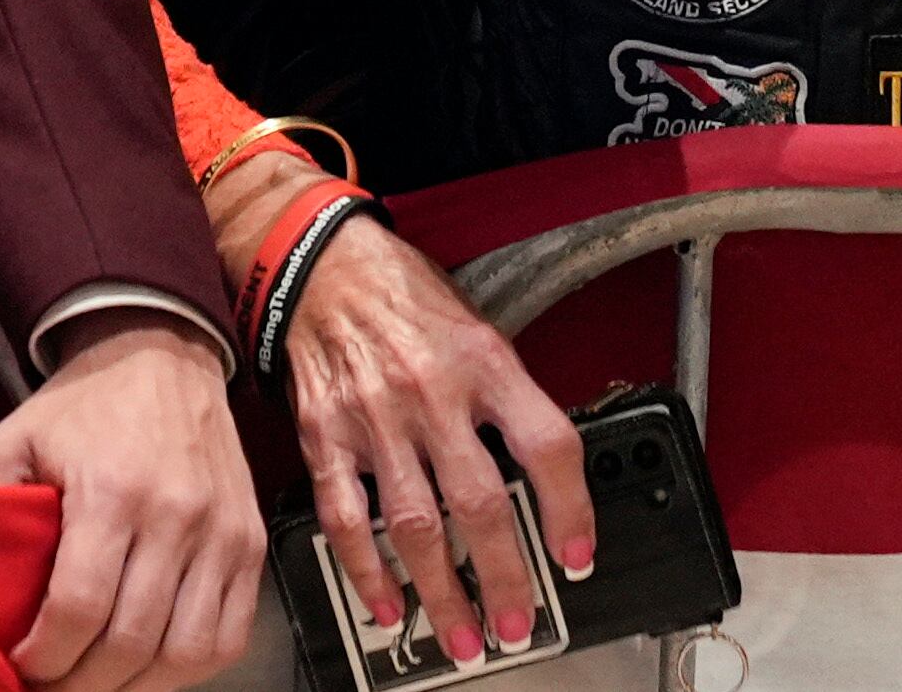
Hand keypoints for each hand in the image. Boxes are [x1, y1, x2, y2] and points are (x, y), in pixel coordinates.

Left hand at [0, 315, 263, 691]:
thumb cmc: (85, 405)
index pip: (80, 608)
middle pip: (131, 642)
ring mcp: (222, 531)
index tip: (21, 666)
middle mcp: (177, 514)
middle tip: (52, 684)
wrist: (165, 354)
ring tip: (99, 679)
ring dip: (135, 684)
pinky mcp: (250, 540)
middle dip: (80, 684)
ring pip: (186, 651)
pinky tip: (151, 662)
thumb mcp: (14, 439)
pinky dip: (190, 666)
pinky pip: (230, 633)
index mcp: (112, 490)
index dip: (44, 658)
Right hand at [284, 215, 597, 661]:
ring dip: (442, 591)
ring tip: (464, 635)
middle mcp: (433, 393)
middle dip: (505, 575)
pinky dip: (367, 571)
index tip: (577, 558)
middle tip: (519, 623)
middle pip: (480, 501)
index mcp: (486, 362)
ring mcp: (376, 419)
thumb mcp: (480, 329)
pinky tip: (390, 605)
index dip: (570, 508)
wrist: (324, 265)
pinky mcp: (325, 438)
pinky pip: (346, 519)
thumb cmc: (409, 299)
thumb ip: (509, 398)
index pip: (546, 444)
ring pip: (415, 524)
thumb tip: (547, 476)